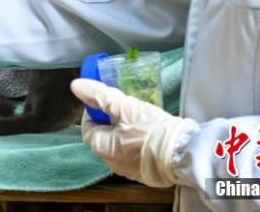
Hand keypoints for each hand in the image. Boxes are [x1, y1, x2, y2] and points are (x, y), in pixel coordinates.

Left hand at [71, 78, 198, 187]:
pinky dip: (136, 144)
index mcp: (102, 147)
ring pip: (119, 147)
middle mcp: (111, 163)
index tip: (103, 101)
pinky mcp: (146, 174)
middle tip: (124, 108)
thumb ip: (99, 95)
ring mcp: (129, 171)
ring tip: (138, 119)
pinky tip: (149, 134)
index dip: (93, 112)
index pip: (87, 128)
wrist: (183, 154)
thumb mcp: (124, 106)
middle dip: (109, 122)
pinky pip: (134, 156)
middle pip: (103, 138)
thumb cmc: (151, 129)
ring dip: (123, 133)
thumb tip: (76, 86)